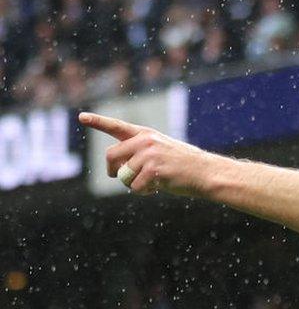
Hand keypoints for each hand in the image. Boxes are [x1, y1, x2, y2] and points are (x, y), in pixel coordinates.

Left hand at [80, 112, 214, 196]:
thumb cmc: (183, 166)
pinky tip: (159, 187)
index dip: (97, 122)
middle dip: (114, 171)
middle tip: (123, 178)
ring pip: (124, 175)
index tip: (81, 117)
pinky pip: (136, 187)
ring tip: (153, 183)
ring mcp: (149, 155)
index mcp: (146, 134)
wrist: (206, 172)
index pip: (117, 127)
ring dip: (134, 184)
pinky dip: (144, 192)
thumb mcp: (160, 152)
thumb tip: (117, 172)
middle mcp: (145, 141)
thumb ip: (138, 155)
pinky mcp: (154, 169)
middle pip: (111, 156)